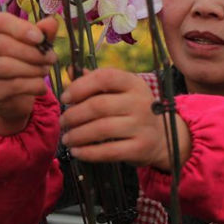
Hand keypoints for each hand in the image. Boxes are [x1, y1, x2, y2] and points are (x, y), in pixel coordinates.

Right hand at [0, 12, 57, 134]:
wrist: (11, 98)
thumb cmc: (22, 64)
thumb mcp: (33, 47)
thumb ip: (42, 34)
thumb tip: (52, 22)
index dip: (21, 27)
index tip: (40, 38)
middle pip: (1, 44)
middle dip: (32, 52)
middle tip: (51, 58)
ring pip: (5, 66)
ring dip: (33, 69)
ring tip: (45, 70)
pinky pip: (12, 86)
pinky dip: (32, 85)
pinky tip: (41, 86)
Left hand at [59, 68, 190, 169]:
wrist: (160, 138)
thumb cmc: (131, 111)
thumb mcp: (119, 92)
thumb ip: (95, 81)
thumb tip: (70, 70)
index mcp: (134, 83)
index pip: (105, 77)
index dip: (80, 86)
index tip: (65, 98)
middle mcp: (141, 102)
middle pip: (99, 105)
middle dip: (74, 115)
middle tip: (63, 122)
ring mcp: (142, 125)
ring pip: (102, 129)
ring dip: (78, 135)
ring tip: (67, 138)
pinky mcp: (140, 147)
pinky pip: (109, 151)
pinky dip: (88, 152)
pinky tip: (77, 152)